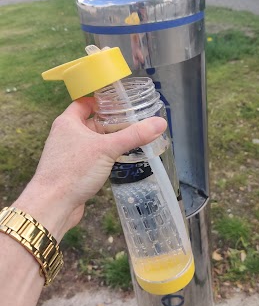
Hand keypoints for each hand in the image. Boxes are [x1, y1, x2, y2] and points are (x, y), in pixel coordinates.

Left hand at [13, 97, 166, 240]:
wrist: (53, 205)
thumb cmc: (73, 171)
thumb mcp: (107, 149)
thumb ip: (134, 135)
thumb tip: (159, 123)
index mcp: (68, 122)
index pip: (84, 103)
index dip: (100, 100)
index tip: (119, 101)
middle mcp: (66, 135)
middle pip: (91, 122)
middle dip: (110, 122)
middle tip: (132, 120)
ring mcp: (68, 154)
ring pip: (92, 141)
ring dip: (108, 141)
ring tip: (130, 139)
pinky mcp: (73, 170)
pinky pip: (91, 157)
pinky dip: (104, 156)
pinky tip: (118, 160)